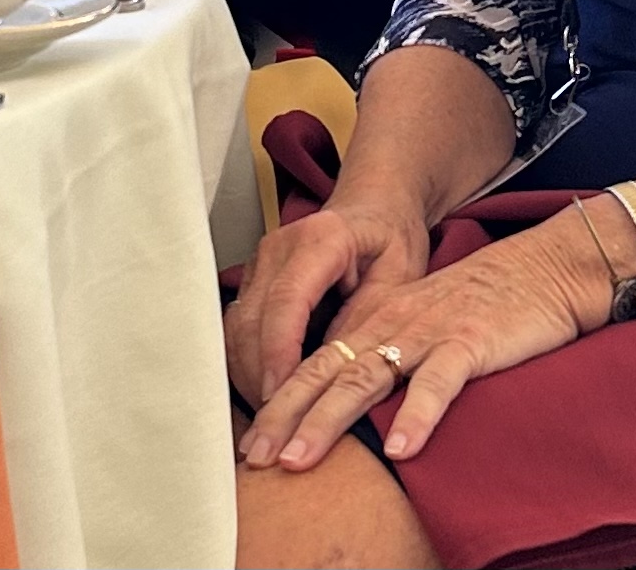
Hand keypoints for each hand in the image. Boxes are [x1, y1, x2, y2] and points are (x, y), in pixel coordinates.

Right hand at [225, 197, 429, 407]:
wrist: (374, 208)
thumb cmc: (391, 239)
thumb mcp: (399, 277)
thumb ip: (366, 320)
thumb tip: (333, 374)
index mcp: (322, 239)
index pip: (287, 299)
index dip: (279, 352)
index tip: (279, 397)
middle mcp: (280, 246)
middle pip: (252, 319)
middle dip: (258, 377)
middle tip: (273, 428)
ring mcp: (261, 262)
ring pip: (236, 328)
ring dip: (248, 377)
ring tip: (269, 423)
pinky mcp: (253, 280)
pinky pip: (238, 328)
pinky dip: (247, 365)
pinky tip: (265, 398)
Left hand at [239, 211, 607, 472]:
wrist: (545, 268)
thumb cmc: (486, 304)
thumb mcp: (425, 324)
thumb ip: (388, 356)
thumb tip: (346, 404)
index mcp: (380, 321)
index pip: (316, 363)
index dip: (279, 402)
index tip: (249, 444)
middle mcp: (394, 324)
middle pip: (328, 372)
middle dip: (285, 416)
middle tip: (253, 456)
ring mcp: (430, 331)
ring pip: (367, 376)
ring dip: (329, 418)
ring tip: (299, 457)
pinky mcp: (471, 340)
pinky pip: (440, 381)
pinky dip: (417, 414)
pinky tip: (400, 449)